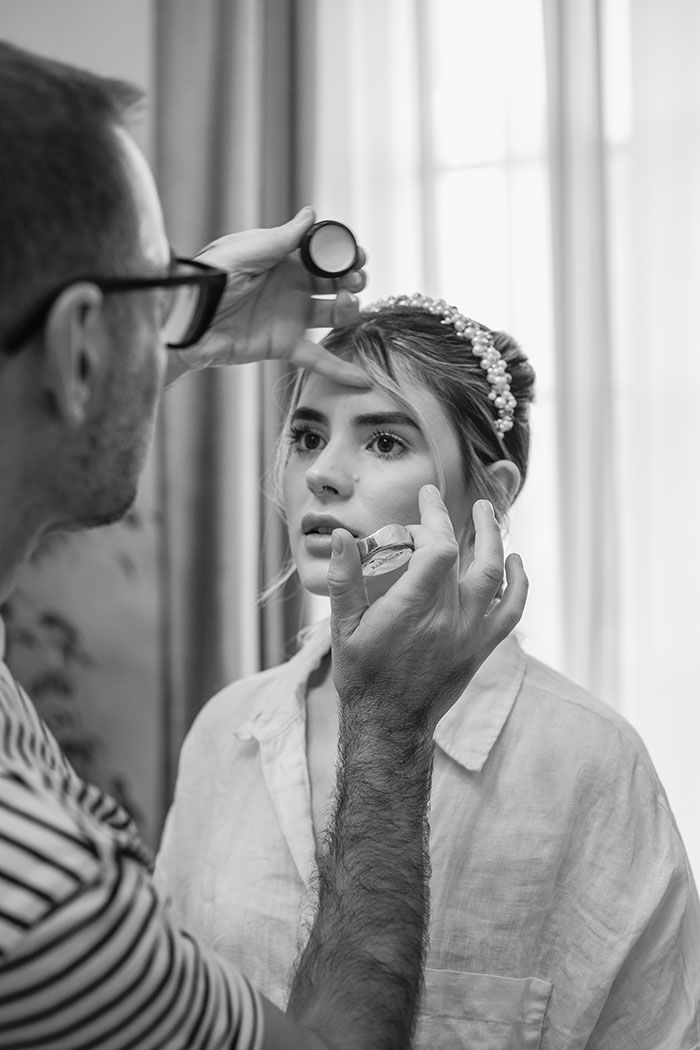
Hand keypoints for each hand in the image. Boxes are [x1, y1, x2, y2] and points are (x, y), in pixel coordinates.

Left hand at [167, 207, 369, 386]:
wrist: (189, 316)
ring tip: (349, 304)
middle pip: (335, 283)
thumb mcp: (249, 250)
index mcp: (284, 258)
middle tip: (354, 279)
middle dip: (352, 278)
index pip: (323, 254)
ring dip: (350, 309)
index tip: (357, 255)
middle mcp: (292, 287)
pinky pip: (317, 358)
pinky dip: (340, 370)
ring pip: (333, 314)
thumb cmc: (212, 276)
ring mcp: (291, 317)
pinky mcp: (284, 345)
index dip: (344, 254)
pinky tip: (362, 380)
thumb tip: (312, 214)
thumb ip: (283, 237)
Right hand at [328, 486, 527, 733]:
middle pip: (464, 556)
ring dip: (493, 540)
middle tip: (444, 499)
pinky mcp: (481, 648)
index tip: (420, 507)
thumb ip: (343, 580)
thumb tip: (341, 536)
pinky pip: (512, 611)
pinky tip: (515, 561)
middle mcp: (447, 620)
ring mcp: (469, 634)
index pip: (438, 549)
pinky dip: (519, 584)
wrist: (389, 724)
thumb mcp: (341, 627)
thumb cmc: (361, 676)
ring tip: (486, 514)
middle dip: (456, 521)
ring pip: (494, 577)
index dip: (431, 521)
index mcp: (412, 610)